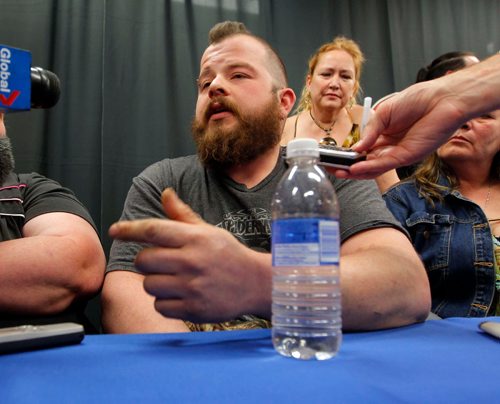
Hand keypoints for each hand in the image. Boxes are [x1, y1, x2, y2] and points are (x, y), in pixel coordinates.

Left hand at [109, 188, 270, 322]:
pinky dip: (165, 302)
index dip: (129, 229)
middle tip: (162, 262)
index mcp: (195, 238)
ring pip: (149, 285)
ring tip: (175, 280)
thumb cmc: (228, 254)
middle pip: (144, 260)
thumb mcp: (208, 231)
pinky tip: (181, 296)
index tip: (114, 230)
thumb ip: (182, 216)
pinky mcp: (194, 309)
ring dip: (156, 283)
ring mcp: (192, 287)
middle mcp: (192, 261)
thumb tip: (165, 193)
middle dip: (147, 261)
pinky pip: (159, 306)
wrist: (255, 284)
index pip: (153, 230)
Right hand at [331, 81, 465, 179]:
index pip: (362, 149)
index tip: (335, 157)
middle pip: (365, 161)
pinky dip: (368, 168)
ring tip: (339, 172)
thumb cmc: (418, 100)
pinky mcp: (406, 156)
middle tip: (332, 169)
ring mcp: (397, 153)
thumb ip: (369, 131)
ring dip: (355, 171)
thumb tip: (356, 147)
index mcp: (384, 134)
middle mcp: (389, 146)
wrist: (442, 99)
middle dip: (348, 167)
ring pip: (372, 167)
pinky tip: (355, 168)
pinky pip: (384, 164)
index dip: (348, 154)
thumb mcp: (384, 113)